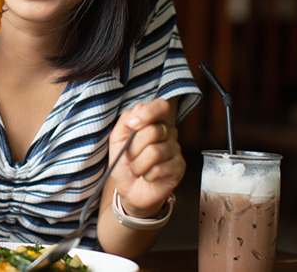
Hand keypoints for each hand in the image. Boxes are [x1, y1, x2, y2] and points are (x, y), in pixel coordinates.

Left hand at [108, 98, 184, 217]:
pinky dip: (147, 174)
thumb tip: (140, 106)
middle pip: (153, 131)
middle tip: (130, 157)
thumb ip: (126, 121)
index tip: (133, 124)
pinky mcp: (179, 168)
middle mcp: (168, 133)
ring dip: (138, 164)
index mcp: (154, 122)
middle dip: (134, 148)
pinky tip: (147, 176)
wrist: (129, 189)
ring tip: (137, 169)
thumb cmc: (124, 162)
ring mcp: (175, 150)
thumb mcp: (117, 139)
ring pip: (155, 152)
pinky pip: (160, 168)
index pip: (161, 106)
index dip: (148, 113)